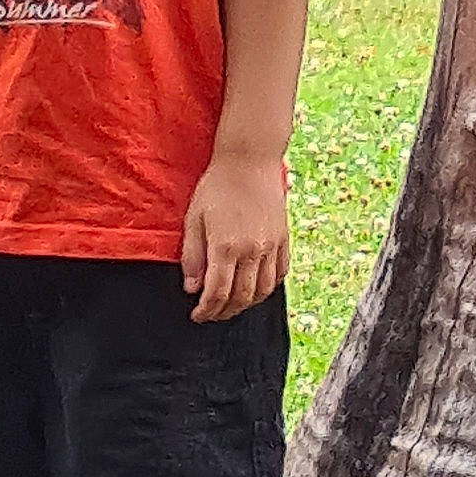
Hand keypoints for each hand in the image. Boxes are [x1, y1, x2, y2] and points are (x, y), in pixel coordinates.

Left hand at [181, 154, 289, 323]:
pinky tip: (254, 289)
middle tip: (211, 315)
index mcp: (226, 246)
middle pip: (241, 297)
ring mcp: (271, 246)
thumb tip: (192, 288)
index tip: (197, 315)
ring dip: (246, 305)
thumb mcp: (194, 218)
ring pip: (262, 291)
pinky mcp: (283, 240)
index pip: (217, 293)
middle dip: (224, 312)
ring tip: (231, 306)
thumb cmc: (217, 186)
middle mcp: (252, 251)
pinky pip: (280, 274)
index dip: (206, 310)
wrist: (250, 161)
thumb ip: (192, 256)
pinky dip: (267, 288)